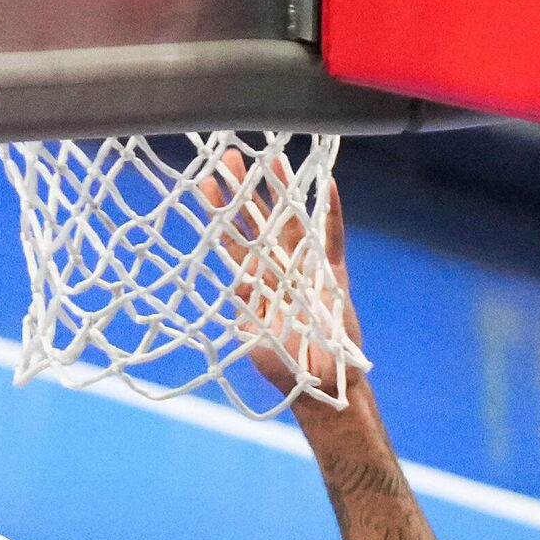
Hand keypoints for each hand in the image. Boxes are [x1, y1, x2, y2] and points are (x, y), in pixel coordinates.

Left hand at [202, 152, 364, 403]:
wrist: (322, 384)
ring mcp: (306, 267)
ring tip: (276, 158)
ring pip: (292, 220)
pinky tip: (328, 183)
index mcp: (253, 281)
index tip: (206, 183)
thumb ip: (244, 315)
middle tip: (232, 155)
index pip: (232, 239)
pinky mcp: (333, 273)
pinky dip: (331, 211)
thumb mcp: (254, 339)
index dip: (220, 212)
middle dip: (247, 189)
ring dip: (284, 191)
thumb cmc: (285, 366)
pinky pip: (332, 236)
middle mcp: (277, 268)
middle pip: (259, 220)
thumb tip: (231, 297)